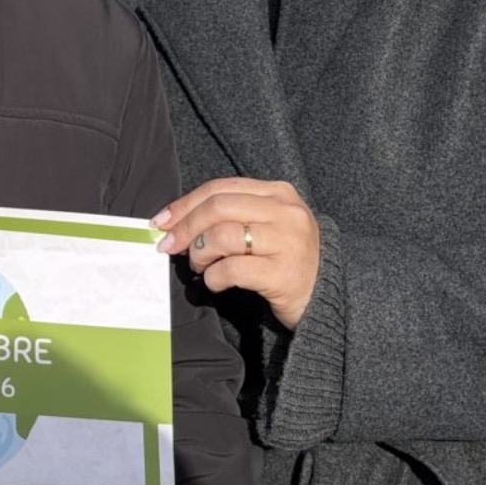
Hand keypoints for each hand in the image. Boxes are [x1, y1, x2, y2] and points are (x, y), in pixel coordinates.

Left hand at [154, 177, 320, 329]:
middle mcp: (286, 212)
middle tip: (168, 246)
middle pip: (218, 208)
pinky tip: (217, 283)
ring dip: (199, 254)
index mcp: (279, 193)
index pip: (220, 188)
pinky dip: (215, 278)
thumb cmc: (285, 259)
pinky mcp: (285, 273)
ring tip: (200, 267)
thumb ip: (230, 216)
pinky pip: (233, 270)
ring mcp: (289, 242)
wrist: (324, 296)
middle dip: (185, 227)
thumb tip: (175, 221)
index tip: (162, 221)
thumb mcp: (266, 225)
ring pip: (223, 236)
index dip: (185, 204)